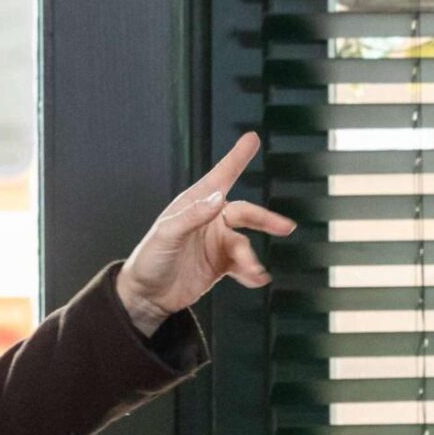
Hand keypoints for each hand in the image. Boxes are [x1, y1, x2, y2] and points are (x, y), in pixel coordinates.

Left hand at [115, 132, 298, 334]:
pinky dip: (251, 273)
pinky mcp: (220, 265)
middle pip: (245, 213)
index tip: (253, 138)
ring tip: (254, 273)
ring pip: (244, 245)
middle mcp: (210, 220)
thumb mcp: (167, 235)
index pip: (220, 177)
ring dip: (251, 259)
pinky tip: (256, 280)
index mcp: (195, 205)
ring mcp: (217, 243)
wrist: (147, 296)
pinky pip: (242, 266)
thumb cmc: (149, 259)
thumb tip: (219, 198)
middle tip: (286, 227)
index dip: (237, 158)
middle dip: (266, 220)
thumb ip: (192, 216)